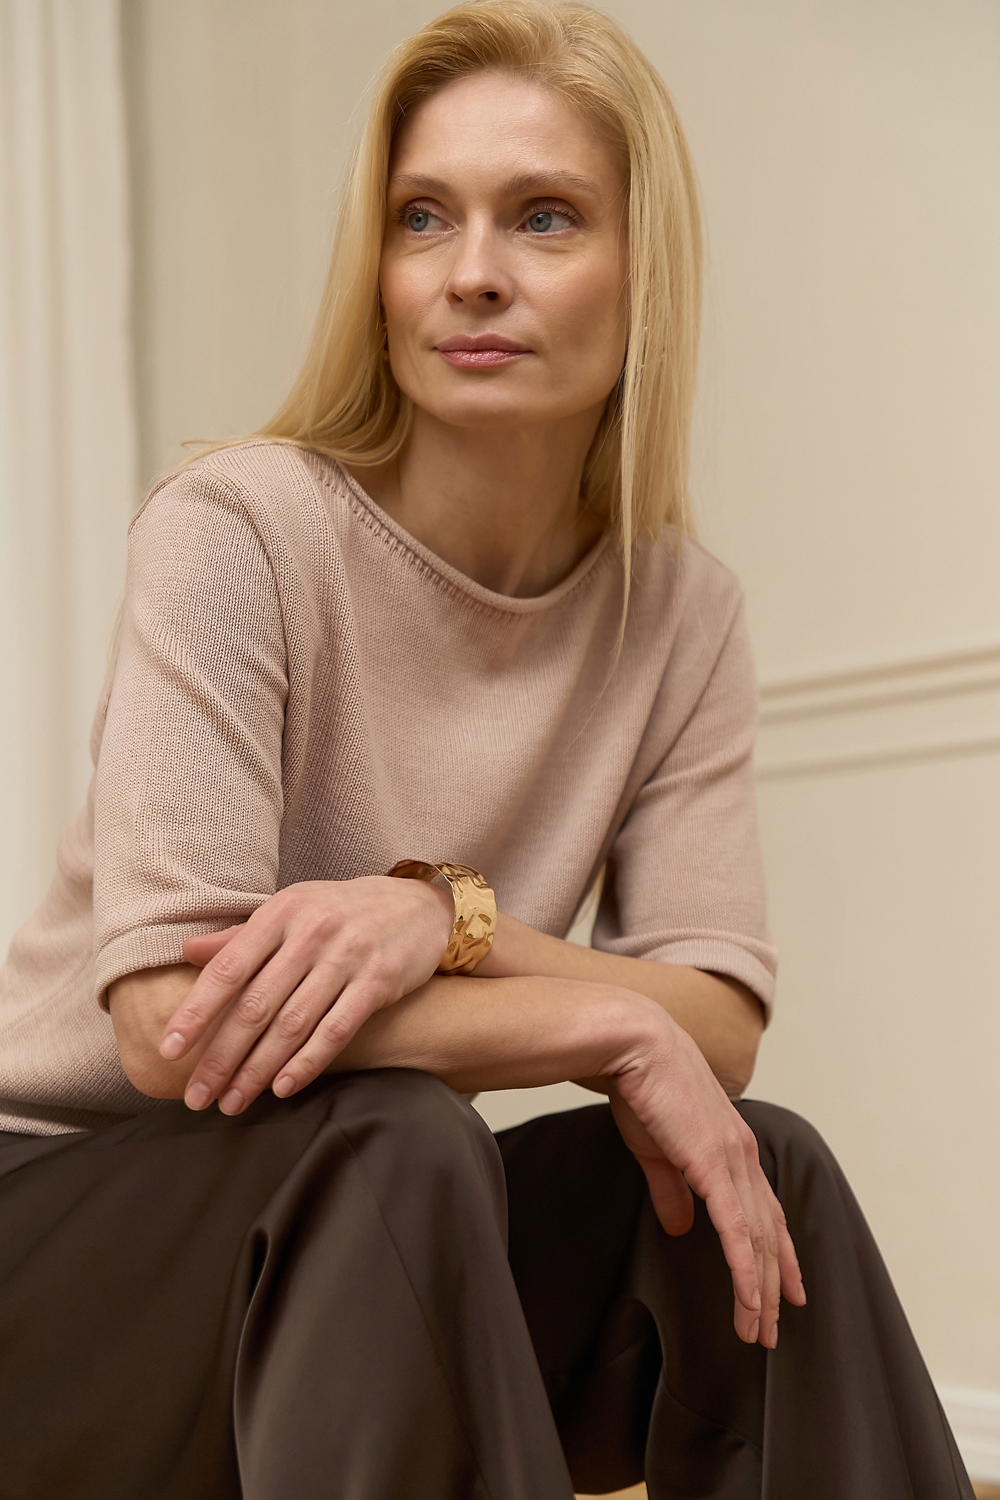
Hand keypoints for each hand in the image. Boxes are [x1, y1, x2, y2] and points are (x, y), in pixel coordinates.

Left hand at [159, 877, 453, 1113]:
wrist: (418, 905)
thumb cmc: (342, 911)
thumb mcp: (292, 910)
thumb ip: (241, 936)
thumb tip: (187, 952)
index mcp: (282, 912)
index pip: (229, 967)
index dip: (197, 1011)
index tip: (170, 1049)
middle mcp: (312, 932)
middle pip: (256, 1005)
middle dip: (222, 1056)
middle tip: (197, 1095)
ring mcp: (348, 957)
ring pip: (293, 1024)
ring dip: (258, 1069)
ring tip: (233, 1101)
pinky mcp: (379, 982)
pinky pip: (336, 1030)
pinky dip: (307, 1063)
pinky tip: (282, 1088)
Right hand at [607, 1012, 805, 1347]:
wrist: (635, 1044)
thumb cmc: (642, 1086)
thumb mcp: (658, 1148)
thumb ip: (672, 1189)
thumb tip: (680, 1228)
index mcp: (732, 1147)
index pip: (765, 1210)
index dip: (778, 1252)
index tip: (787, 1289)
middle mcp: (744, 1155)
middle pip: (769, 1232)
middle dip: (774, 1284)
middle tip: (774, 1329)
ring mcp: (733, 1160)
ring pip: (759, 1240)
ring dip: (761, 1291)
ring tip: (759, 1332)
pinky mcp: (714, 1165)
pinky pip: (737, 1231)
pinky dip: (746, 1270)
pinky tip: (749, 1301)